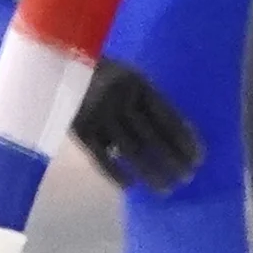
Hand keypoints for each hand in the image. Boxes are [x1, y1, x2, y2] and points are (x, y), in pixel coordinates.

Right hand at [73, 60, 202, 195]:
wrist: (54, 63)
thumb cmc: (96, 70)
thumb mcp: (125, 76)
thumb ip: (141, 101)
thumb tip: (163, 138)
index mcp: (137, 83)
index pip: (167, 116)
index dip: (184, 138)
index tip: (198, 159)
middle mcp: (120, 99)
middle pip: (152, 136)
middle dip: (171, 159)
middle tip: (187, 179)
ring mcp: (99, 115)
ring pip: (130, 150)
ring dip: (149, 171)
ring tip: (166, 189)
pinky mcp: (79, 130)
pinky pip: (99, 157)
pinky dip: (114, 173)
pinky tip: (130, 187)